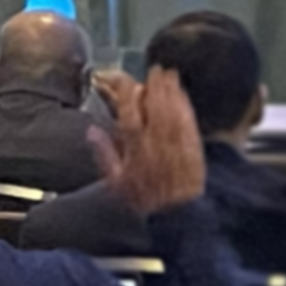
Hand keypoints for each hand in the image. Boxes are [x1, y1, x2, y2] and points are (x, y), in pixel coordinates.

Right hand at [93, 66, 206, 215]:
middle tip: (154, 70)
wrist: (175, 214)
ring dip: (171, 92)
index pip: (128, 115)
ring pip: (172, 112)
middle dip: (154, 88)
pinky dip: (185, 107)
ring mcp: (176, 145)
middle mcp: (155, 145)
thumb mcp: (115, 180)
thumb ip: (104, 153)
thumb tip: (91, 131)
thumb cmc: (144, 200)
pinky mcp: (193, 148)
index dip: (127, 96)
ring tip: (169, 76)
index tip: (127, 83)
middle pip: (154, 109)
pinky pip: (188, 123)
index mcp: (133, 150)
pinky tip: (183, 96)